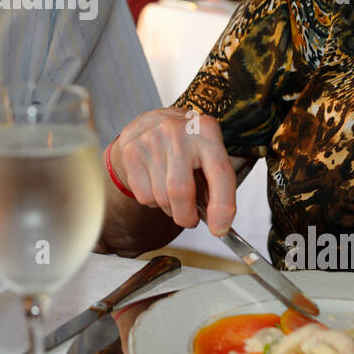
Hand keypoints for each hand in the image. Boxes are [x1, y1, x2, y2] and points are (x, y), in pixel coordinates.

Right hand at [109, 107, 236, 233]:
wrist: (152, 123)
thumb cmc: (188, 147)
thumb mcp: (209, 155)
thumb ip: (216, 185)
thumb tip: (218, 225)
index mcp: (207, 131)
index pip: (220, 172)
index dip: (222, 205)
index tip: (219, 230)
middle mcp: (178, 132)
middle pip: (181, 191)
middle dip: (187, 216)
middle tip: (190, 219)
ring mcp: (151, 139)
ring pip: (161, 198)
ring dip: (170, 208)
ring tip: (172, 193)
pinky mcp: (131, 151)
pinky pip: (144, 196)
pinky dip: (153, 201)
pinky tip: (156, 183)